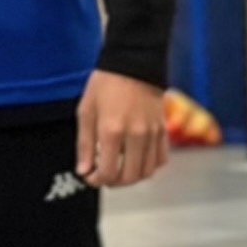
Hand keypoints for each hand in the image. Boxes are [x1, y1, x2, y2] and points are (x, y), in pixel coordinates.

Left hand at [78, 69, 169, 188]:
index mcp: (112, 130)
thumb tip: (84, 171)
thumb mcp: (86, 111)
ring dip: (132, 177)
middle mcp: (135, 135)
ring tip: (119, 171)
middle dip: (113, 182)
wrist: (134, 63)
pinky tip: (136, 160)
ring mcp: (152, 133)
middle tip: (103, 176)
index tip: (89, 176)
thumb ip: (84, 144)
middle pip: (129, 177)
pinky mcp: (163, 130)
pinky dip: (149, 166)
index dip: (96, 180)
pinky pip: (161, 159)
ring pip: (147, 172)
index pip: (107, 172)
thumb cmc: (105, 84)